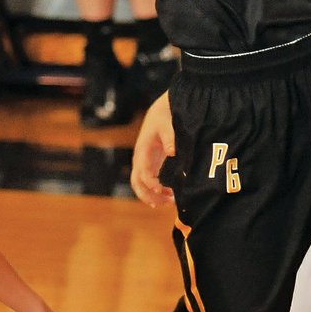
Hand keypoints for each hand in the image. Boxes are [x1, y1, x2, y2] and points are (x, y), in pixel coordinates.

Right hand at [131, 90, 175, 208]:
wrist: (161, 109)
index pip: (142, 171)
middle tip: (166, 202)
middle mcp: (140, 158)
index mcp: (142, 150)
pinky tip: (168, 195)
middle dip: (149, 195)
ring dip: (152, 195)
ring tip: (169, 201)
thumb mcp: (167, 124)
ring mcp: (144, 162)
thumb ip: (170, 138)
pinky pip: (149, 181)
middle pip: (137, 183)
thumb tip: (172, 152)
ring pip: (141, 185)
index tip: (162, 189)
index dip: (150, 183)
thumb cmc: (164, 116)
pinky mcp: (151, 163)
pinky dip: (155, 190)